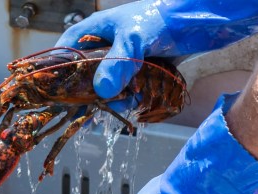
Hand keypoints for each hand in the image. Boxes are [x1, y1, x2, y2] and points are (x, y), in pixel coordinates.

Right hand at [56, 0, 257, 98]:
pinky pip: (128, 88)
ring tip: (126, 105)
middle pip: (87, 73)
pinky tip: (138, 102)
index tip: (59, 91)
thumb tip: (102, 92)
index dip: (60, 69)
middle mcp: (107, 45)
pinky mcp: (139, 69)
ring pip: (109, 85)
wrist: (198, 22)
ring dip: (115, 99)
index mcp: (97, 30)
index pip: (67, 49)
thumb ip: (118, 64)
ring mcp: (124, 59)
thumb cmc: (161, 19)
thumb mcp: (134, 39)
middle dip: (92, 93)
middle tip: (95, 110)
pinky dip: (131, 97)